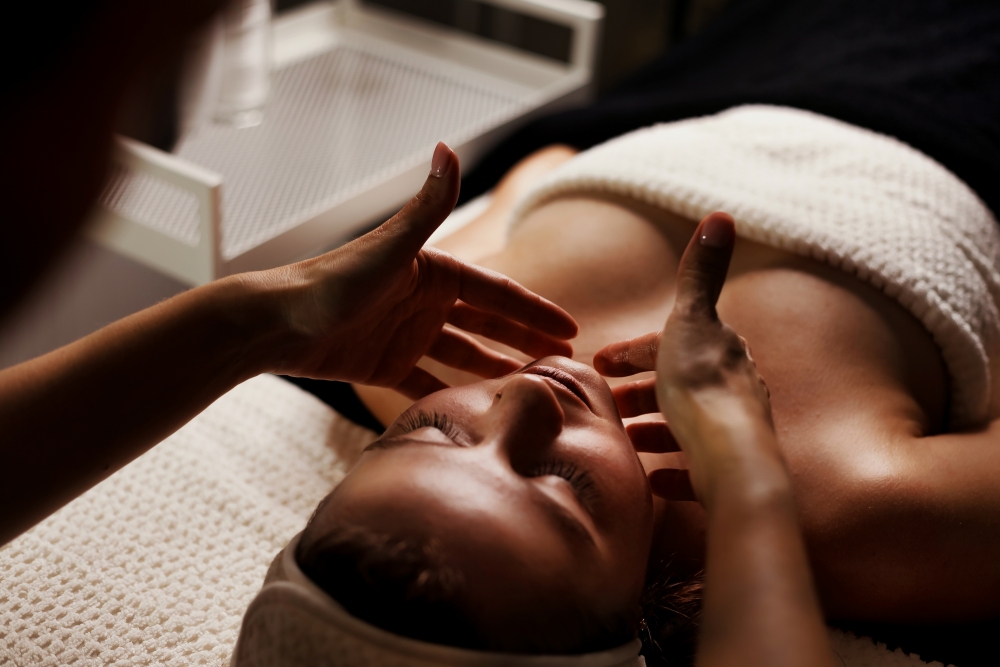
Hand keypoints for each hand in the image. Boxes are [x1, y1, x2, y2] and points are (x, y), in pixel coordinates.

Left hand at [253, 143, 577, 398]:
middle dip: (526, 342)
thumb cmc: (331, 282)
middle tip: (564, 365)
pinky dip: (452, 395)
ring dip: (496, 370)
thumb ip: (427, 206)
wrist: (275, 324)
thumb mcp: (389, 247)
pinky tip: (477, 411)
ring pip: (463, 355)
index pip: (497, 293)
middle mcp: (424, 301)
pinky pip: (427, 383)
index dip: (534, 311)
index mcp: (433, 271)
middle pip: (487, 325)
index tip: (570, 330)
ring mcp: (406, 334)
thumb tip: (449, 146)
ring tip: (531, 390)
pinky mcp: (384, 366)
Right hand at [594, 213, 774, 504]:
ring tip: (623, 438)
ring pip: (686, 426)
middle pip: (678, 385)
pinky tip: (652, 477)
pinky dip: (673, 470)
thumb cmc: (702, 386)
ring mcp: (730, 431)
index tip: (599, 365)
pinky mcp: (727, 470)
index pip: (670, 343)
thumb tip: (722, 214)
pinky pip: (696, 469)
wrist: (731, 456)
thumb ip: (701, 272)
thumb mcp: (690, 318)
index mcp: (719, 351)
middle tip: (607, 405)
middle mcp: (732, 388)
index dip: (633, 352)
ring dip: (653, 429)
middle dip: (641, 392)